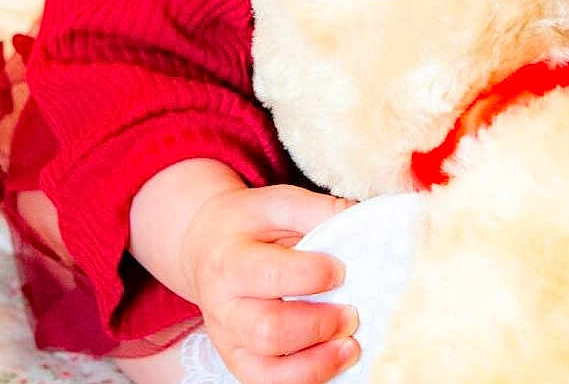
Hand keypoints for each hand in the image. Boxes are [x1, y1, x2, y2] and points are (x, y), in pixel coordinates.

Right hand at [181, 182, 359, 383]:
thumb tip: (363, 220)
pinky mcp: (236, 360)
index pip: (271, 274)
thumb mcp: (277, 203)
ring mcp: (227, 338)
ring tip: (350, 345)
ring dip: (316, 362)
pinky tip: (331, 362)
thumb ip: (317, 210)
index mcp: (230, 260)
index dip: (313, 275)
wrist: (205, 244)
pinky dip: (303, 378)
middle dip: (318, 325)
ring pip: (268, 369)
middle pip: (268, 330)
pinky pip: (267, 383)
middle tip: (351, 313)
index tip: (342, 268)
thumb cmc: (249, 224)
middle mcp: (222, 305)